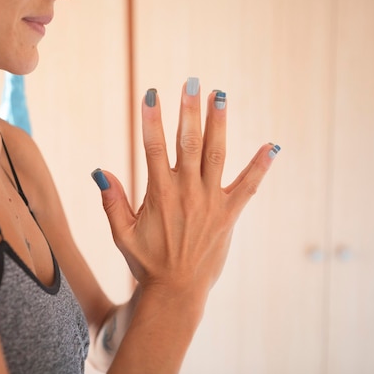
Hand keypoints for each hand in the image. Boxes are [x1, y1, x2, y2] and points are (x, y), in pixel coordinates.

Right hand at [92, 78, 278, 299]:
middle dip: (189, 110)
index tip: (152, 93)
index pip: (153, 147)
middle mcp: (187, 192)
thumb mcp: (121, 234)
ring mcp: (211, 202)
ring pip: (217, 154)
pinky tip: (272, 146)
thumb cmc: (146, 262)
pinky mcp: (230, 214)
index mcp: (159, 194)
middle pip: (189, 142)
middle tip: (192, 81)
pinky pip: (249, 186)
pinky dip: (260, 166)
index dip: (152, 119)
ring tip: (220, 96)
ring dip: (219, 123)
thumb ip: (112, 201)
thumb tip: (100, 170)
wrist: (177, 291)